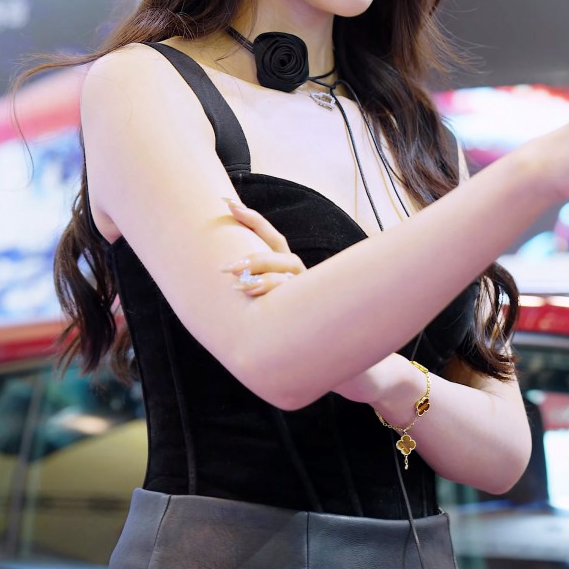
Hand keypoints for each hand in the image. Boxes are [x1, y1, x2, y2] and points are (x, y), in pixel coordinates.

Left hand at [218, 197, 395, 402]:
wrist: (345, 366)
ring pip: (286, 274)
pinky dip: (275, 292)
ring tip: (238, 287)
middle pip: (276, 253)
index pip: (271, 237)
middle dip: (250, 256)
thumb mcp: (278, 312)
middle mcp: (302, 275)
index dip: (250, 218)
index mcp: (292, 269)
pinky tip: (255, 298)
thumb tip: (227, 287)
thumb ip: (260, 295)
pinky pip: (294, 296)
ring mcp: (312, 290)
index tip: (226, 202)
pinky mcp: (317, 308)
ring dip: (261, 279)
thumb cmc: (304, 336)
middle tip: (223, 267)